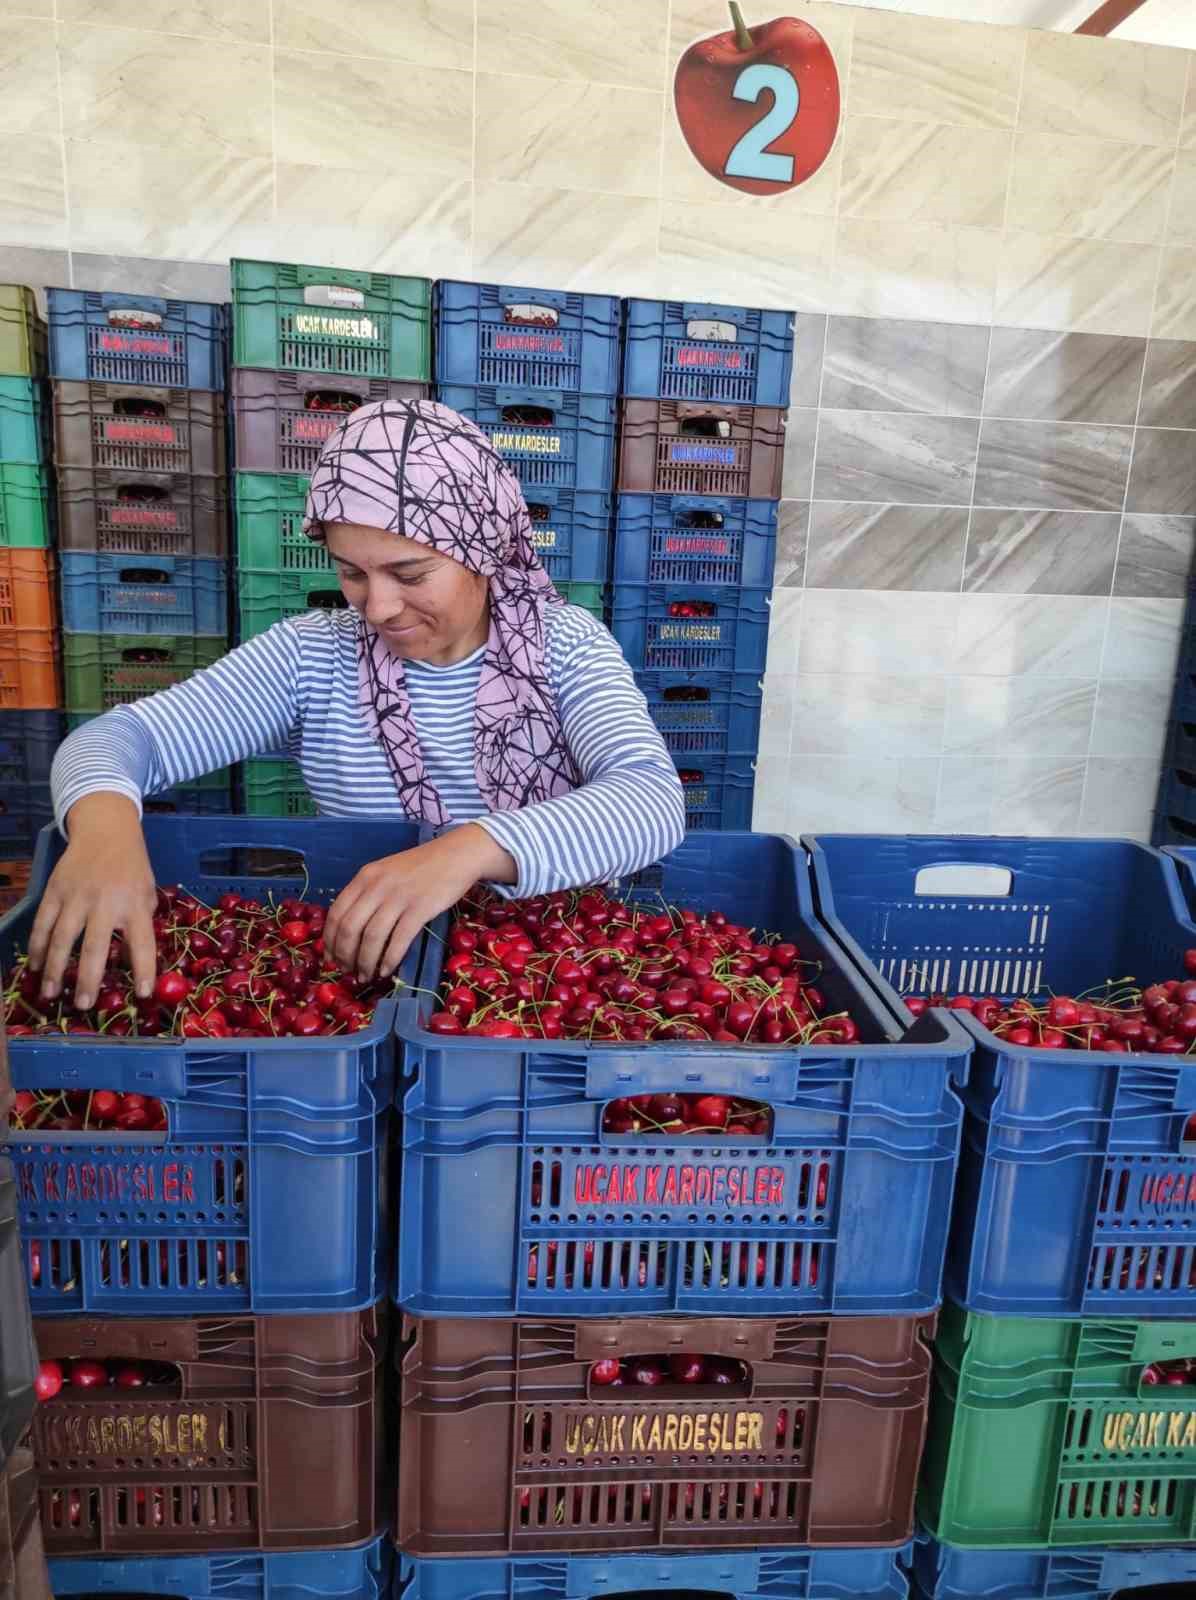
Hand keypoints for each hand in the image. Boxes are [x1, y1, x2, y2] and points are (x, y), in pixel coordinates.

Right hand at [27, 793, 157, 1009]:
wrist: (106, 831)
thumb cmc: (132, 869)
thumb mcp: (147, 894)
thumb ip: (140, 924)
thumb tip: (136, 963)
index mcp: (135, 904)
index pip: (143, 943)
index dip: (144, 970)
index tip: (143, 994)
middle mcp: (106, 901)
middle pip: (95, 946)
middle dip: (88, 978)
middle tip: (82, 1004)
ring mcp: (77, 896)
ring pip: (62, 937)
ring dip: (54, 969)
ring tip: (50, 995)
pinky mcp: (55, 890)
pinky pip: (42, 923)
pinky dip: (36, 946)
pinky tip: (35, 967)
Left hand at [325, 824, 515, 982]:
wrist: (456, 855)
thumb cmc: (422, 866)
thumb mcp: (386, 872)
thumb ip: (368, 894)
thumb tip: (351, 929)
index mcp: (364, 877)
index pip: (336, 913)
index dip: (330, 940)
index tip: (331, 958)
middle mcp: (377, 886)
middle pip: (350, 928)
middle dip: (344, 956)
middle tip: (347, 971)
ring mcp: (398, 897)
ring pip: (372, 938)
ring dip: (365, 962)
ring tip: (366, 976)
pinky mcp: (420, 909)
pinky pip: (398, 940)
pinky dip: (389, 959)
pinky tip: (387, 970)